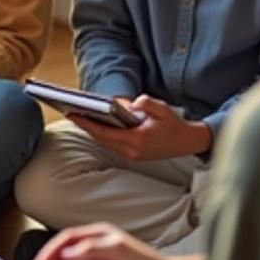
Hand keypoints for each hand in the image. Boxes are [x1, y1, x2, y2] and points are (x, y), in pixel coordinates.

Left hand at [69, 95, 210, 162]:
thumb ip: (147, 103)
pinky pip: (112, 146)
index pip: (105, 132)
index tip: (73, 114)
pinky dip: (102, 136)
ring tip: (80, 117)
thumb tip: (131, 103)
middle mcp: (132, 151)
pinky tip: (96, 126)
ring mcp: (132, 156)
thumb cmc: (174, 124)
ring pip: (105, 143)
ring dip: (93, 132)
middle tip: (71, 113)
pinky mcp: (133, 156)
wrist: (188, 142)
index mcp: (137, 139)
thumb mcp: (163, 109)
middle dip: (86, 126)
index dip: (87, 124)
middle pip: (101, 139)